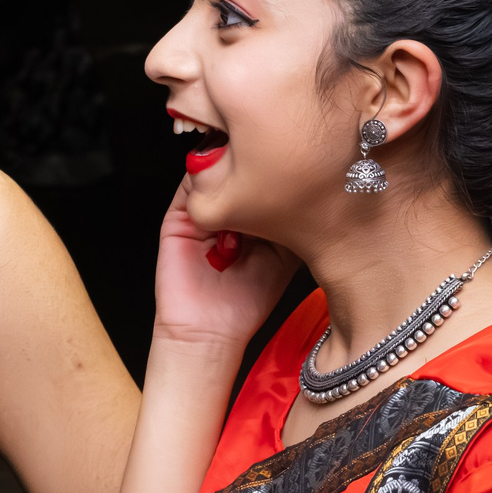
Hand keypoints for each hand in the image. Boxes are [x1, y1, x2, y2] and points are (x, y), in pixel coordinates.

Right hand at [153, 178, 294, 351]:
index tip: (301, 162)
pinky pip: (191, 187)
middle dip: (258, 166)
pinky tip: (232, 196)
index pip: (264, 182)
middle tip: (281, 163)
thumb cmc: (247, 301)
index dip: (281, 170)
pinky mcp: (178, 217)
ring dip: (234, 172)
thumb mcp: (285, 255)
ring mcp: (201, 212)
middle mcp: (226, 212)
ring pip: (216, 174)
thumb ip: (292, 221)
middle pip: (240, 173)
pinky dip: (208, 182)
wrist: (211, 330)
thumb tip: (313, 187)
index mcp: (252, 218)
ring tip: (258, 180)